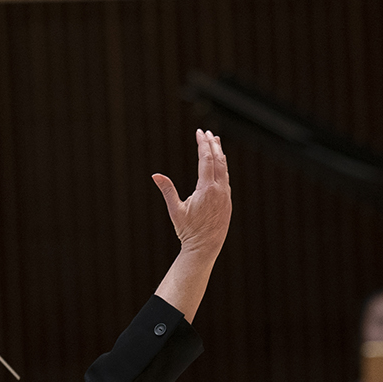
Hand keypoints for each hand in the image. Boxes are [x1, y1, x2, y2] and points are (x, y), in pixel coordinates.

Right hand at [153, 130, 230, 258]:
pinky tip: (220, 164)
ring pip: (224, 169)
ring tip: (216, 142)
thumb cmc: (188, 231)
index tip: (199, 132)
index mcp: (206, 189)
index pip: (206, 160)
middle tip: (208, 133)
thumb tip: (155, 175)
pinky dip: (222, 168)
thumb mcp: (175, 210)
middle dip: (213, 145)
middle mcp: (219, 190)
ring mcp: (225, 196)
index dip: (203, 144)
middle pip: (218, 160)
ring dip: (219, 154)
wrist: (205, 248)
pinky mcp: (228, 202)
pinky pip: (226, 179)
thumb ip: (167, 190)